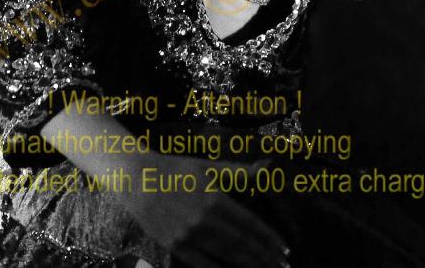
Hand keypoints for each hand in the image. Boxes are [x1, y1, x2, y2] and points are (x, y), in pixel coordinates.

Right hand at [119, 153, 290, 266]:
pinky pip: (203, 264)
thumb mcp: (209, 167)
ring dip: (249, 264)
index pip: (251, 224)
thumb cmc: (177, 169)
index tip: (285, 249)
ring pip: (226, 256)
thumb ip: (239, 172)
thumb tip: (268, 166)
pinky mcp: (176, 246)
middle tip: (283, 266)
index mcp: (216, 198)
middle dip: (265, 256)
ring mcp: (190, 235)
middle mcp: (205, 220)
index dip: (270, 238)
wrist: (139, 179)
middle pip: (242, 244)